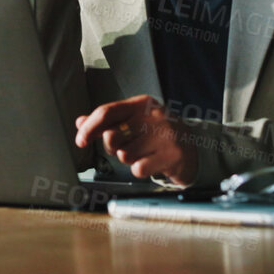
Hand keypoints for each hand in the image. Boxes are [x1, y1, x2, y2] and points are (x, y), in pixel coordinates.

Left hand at [74, 95, 195, 184]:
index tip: (80, 141)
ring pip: (124, 155)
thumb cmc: (157, 133)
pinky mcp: (172, 155)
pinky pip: (138, 169)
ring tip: (146, 152)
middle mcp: (154, 116)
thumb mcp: (134, 120)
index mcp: (142, 103)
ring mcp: (165, 135)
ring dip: (130, 159)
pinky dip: (142, 170)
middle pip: (111, 136)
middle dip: (113, 147)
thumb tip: (80, 123)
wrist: (193, 148)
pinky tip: (153, 162)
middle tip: (128, 146)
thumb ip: (108, 121)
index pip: (106, 112)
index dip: (89, 128)